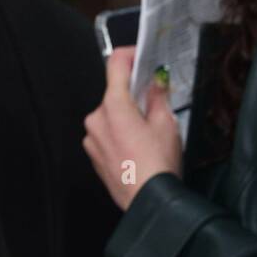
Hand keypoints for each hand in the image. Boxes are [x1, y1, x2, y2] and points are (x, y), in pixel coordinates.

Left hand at [82, 46, 183, 210]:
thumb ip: (157, 97)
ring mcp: (91, 137)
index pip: (115, 66)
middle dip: (133, 94)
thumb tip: (155, 81)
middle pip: (114, 94)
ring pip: (110, 115)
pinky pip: (106, 133)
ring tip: (149, 132)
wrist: (148, 201)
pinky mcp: (92, 153)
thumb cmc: (158, 164)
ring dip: (127, 116)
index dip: (129, 55)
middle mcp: (96, 118)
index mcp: (113, 106)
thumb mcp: (166, 124)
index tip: (140, 55)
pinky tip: (137, 146)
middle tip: (155, 101)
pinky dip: (120, 133)